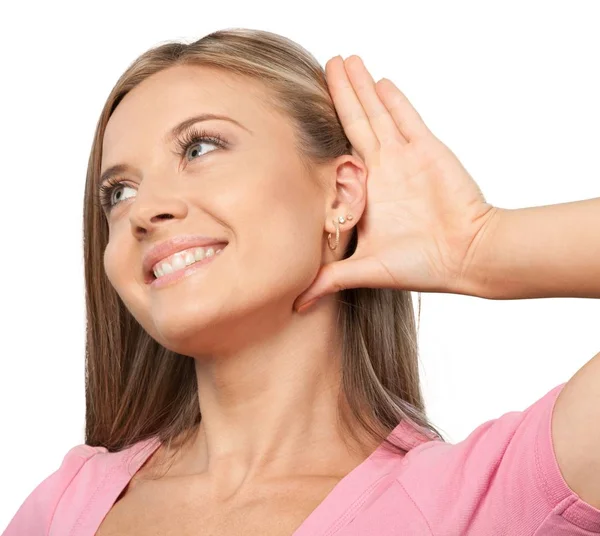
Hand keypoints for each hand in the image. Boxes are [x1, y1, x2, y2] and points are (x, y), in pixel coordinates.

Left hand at [294, 55, 498, 311]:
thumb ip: (328, 279)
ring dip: (359, 87)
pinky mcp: (427, 149)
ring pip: (376, 113)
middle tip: (322, 66)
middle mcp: (382, 171)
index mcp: (366, 193)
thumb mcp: (365, 270)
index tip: (300, 114)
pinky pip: (406, 118)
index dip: (320, 132)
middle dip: (338, 95)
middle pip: (352, 124)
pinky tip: (378, 80)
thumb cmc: (421, 265)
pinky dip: (393, 100)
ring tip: (343, 60)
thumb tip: (295, 304)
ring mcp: (404, 158)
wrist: (468, 255)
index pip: (336, 154)